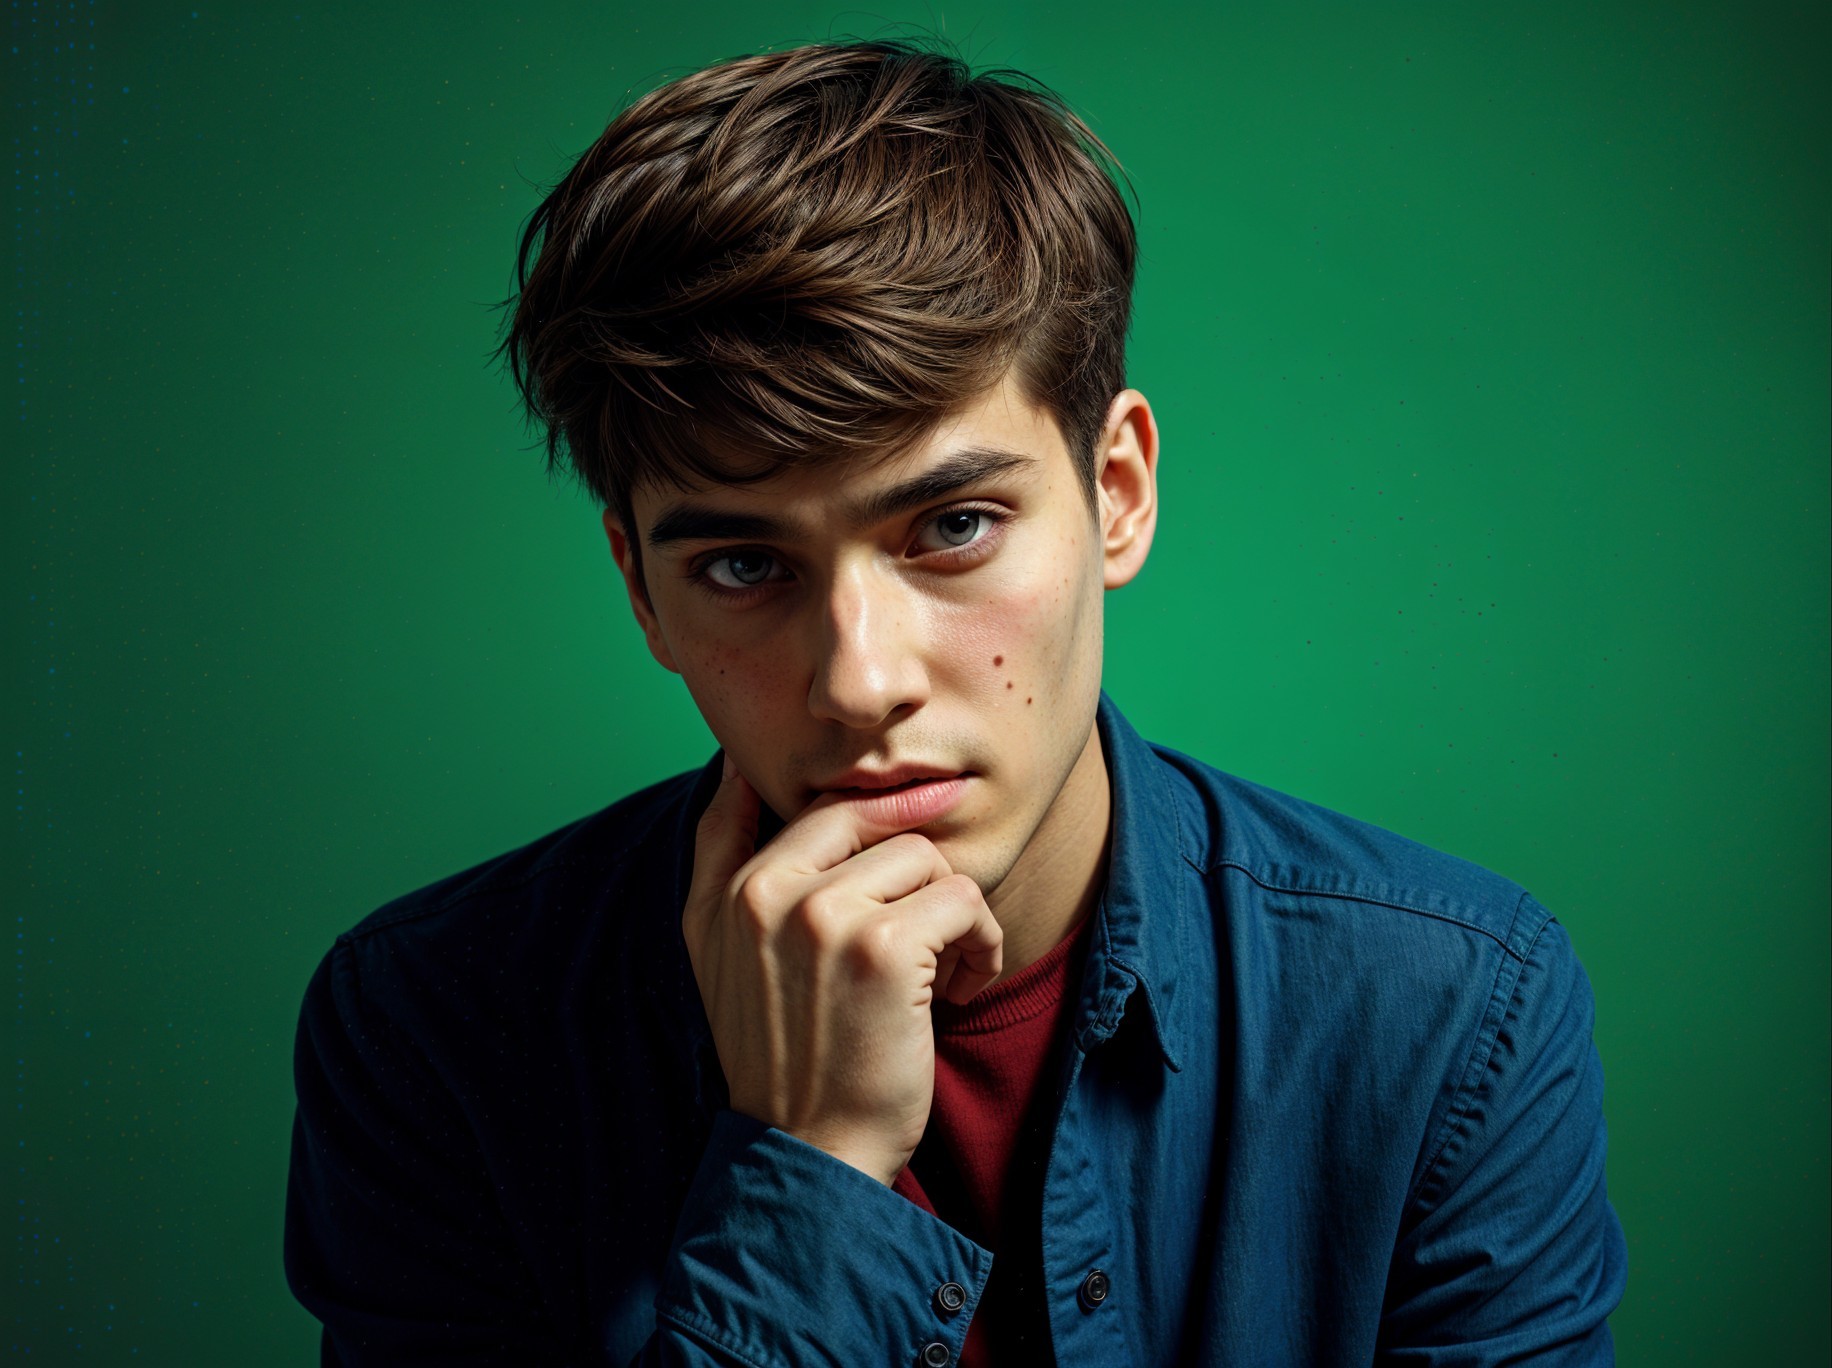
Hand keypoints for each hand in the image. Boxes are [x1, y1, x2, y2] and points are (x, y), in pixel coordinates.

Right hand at [682, 754, 1004, 1186]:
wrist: (808, 1153)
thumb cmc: (781, 1055)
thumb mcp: (715, 950)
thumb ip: (720, 853)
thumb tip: (737, 766)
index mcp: (731, 890)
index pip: (820, 809)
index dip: (879, 830)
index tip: (905, 878)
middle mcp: (767, 892)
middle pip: (877, 821)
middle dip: (917, 874)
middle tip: (931, 933)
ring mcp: (824, 916)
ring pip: (926, 857)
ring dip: (954, 912)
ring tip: (944, 970)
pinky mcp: (884, 948)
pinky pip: (963, 897)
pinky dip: (981, 943)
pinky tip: (962, 988)